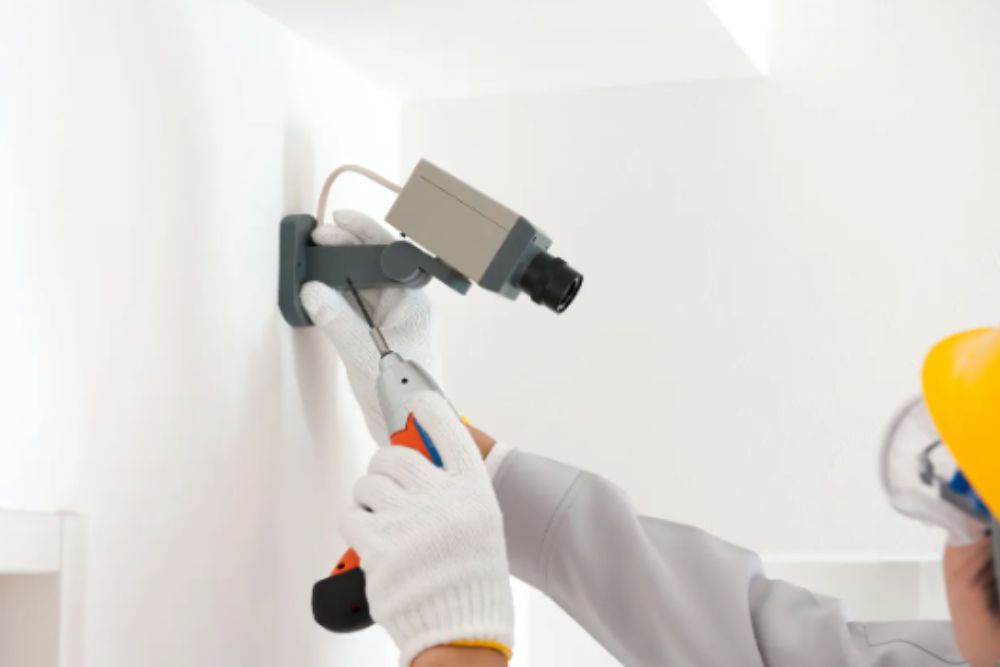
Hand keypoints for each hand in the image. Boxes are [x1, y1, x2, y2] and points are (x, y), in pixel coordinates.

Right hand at [299, 210, 440, 444]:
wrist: (413, 428)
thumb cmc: (402, 392)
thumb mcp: (363, 353)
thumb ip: (336, 319)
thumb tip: (312, 292)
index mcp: (413, 302)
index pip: (388, 254)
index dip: (362, 233)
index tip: (337, 221)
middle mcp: (406, 306)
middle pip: (373, 266)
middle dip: (345, 250)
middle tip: (316, 241)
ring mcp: (394, 322)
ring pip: (363, 287)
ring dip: (339, 275)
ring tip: (312, 265)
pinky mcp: (381, 338)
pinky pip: (358, 309)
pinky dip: (339, 299)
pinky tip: (320, 296)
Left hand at [341, 392, 513, 665]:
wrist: (458, 628)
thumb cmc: (469, 579)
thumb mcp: (478, 524)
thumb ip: (452, 490)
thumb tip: (418, 460)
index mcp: (473, 494)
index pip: (451, 435)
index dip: (431, 412)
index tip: (417, 399)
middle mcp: (442, 500)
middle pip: (395, 455)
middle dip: (385, 465)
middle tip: (388, 480)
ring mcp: (407, 521)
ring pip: (368, 483)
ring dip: (369, 497)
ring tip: (382, 518)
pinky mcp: (377, 545)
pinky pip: (351, 513)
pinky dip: (355, 521)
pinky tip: (369, 535)